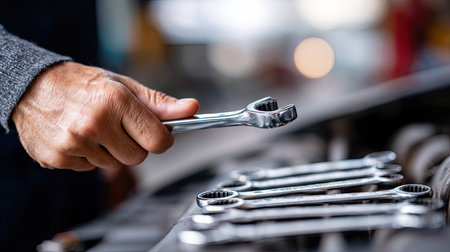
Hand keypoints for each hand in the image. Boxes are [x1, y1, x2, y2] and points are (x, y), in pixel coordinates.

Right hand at [12, 62, 198, 170]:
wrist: (32, 87)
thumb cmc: (82, 84)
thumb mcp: (123, 86)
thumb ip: (158, 102)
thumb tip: (192, 109)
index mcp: (115, 101)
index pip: (158, 140)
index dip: (162, 140)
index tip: (158, 135)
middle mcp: (95, 124)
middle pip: (138, 157)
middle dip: (135, 145)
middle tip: (119, 127)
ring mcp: (74, 144)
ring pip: (113, 165)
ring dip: (110, 151)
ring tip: (95, 128)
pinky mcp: (58, 159)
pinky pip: (90, 168)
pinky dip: (88, 156)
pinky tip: (78, 137)